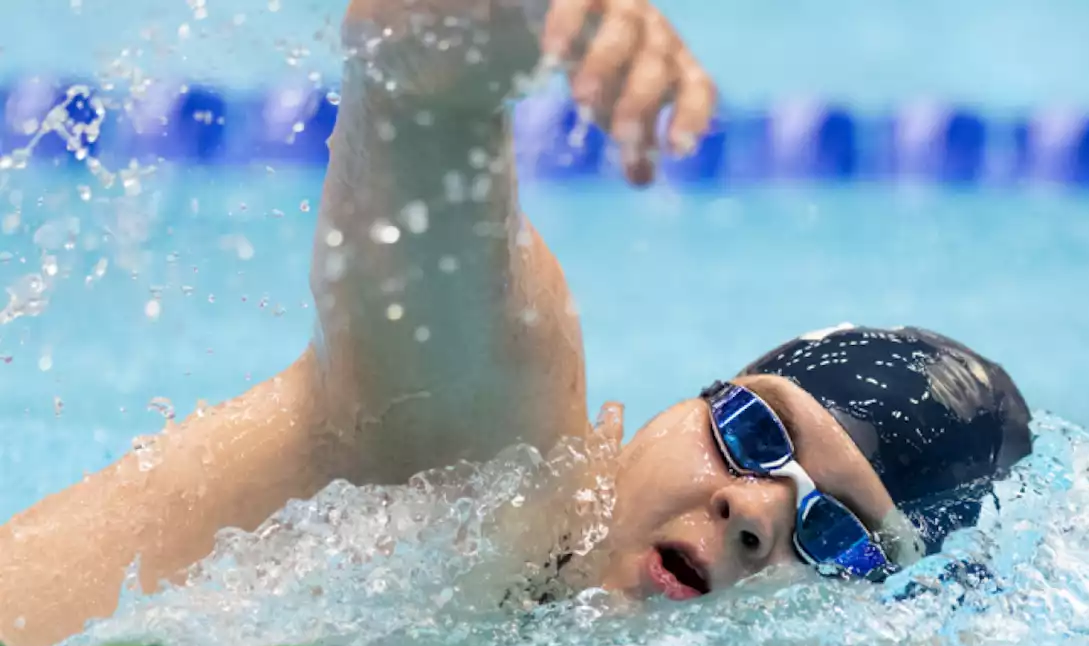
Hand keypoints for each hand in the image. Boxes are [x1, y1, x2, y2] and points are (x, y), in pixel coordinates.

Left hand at [343, 0, 715, 185]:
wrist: (453, 45)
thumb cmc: (423, 24)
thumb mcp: (397, 19)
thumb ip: (393, 16)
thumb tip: (372, 22)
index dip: (571, 19)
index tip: (544, 60)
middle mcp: (604, 0)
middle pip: (633, 24)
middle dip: (613, 72)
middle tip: (581, 109)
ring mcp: (634, 35)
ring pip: (665, 62)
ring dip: (647, 111)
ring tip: (627, 160)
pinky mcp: (651, 74)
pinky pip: (692, 88)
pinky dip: (690, 120)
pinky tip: (663, 164)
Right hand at [542, 0, 716, 184]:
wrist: (580, 7)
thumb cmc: (610, 66)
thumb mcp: (621, 104)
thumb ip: (634, 139)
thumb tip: (643, 181)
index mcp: (674, 66)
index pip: (698, 87)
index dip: (692, 117)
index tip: (676, 150)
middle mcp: (656, 36)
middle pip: (656, 66)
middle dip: (639, 102)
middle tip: (619, 136)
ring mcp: (624, 8)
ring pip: (622, 34)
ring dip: (604, 66)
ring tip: (581, 98)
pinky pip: (580, 1)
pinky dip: (567, 25)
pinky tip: (552, 54)